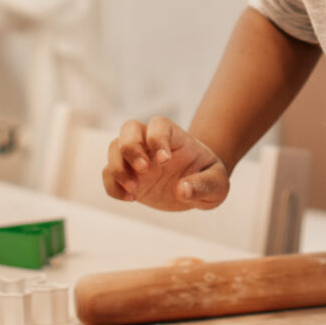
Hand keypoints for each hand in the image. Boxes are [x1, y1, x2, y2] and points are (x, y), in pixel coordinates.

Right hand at [100, 117, 228, 209]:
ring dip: (118, 168)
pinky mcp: (127, 175)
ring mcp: (137, 158)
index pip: (160, 125)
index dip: (157, 139)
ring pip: (114, 147)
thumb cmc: (209, 179)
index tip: (164, 161)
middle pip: (129, 128)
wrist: (196, 186)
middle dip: (130, 147)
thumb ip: (204, 186)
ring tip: (135, 189)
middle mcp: (152, 143)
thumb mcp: (217, 185)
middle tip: (143, 170)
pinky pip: (108, 174)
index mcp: (176, 137)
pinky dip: (112, 186)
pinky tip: (130, 199)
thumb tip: (182, 190)